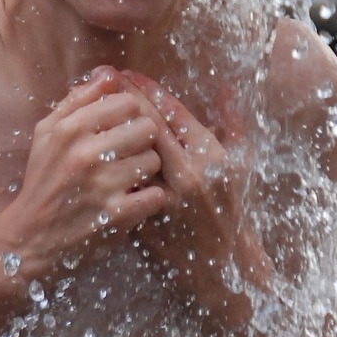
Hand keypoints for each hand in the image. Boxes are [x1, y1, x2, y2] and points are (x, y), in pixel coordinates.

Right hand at [0, 68, 167, 281]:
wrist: (28, 239)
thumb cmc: (43, 181)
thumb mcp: (47, 134)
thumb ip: (78, 100)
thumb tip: (109, 73)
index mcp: (69, 128)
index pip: (127, 102)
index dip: (130, 115)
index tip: (120, 131)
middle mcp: (86, 153)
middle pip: (147, 128)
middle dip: (142, 142)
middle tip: (128, 156)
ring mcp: (103, 185)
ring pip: (154, 160)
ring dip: (147, 172)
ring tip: (129, 179)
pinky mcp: (117, 215)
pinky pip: (156, 194)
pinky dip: (150, 199)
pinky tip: (133, 200)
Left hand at [120, 72, 272, 330]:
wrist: (225, 263)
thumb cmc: (235, 208)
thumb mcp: (243, 163)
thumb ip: (233, 122)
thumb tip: (225, 88)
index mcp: (210, 156)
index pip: (172, 111)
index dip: (148, 89)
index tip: (129, 73)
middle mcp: (187, 174)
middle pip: (145, 126)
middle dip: (123, 100)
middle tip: (105, 80)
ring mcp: (164, 197)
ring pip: (128, 153)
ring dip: (110, 127)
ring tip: (94, 107)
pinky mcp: (146, 217)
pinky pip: (122, 183)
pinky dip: (109, 160)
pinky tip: (96, 145)